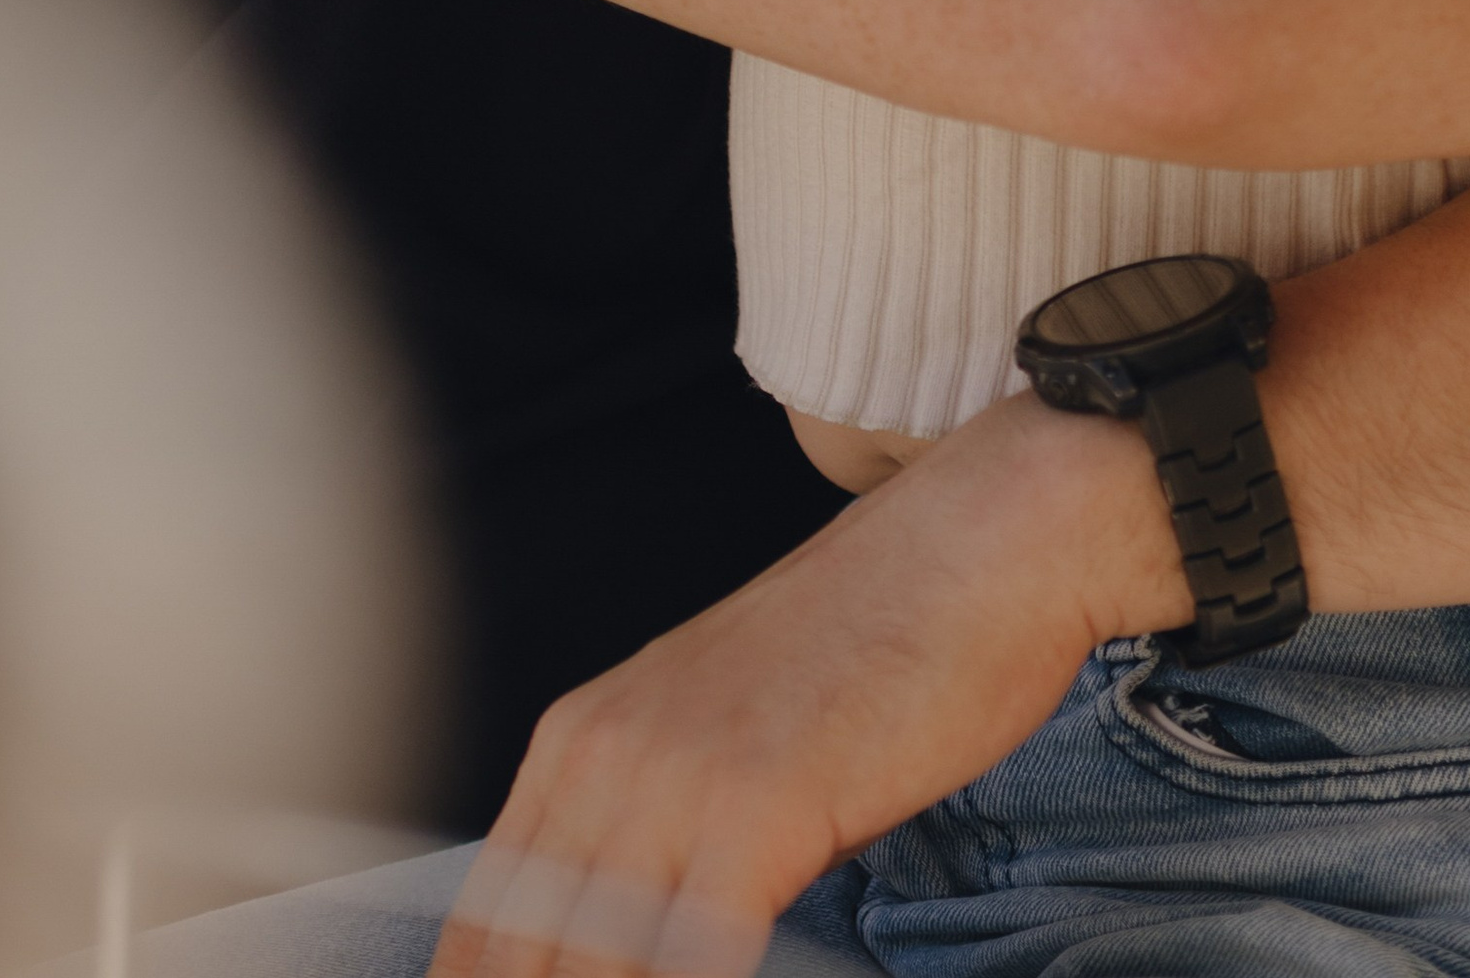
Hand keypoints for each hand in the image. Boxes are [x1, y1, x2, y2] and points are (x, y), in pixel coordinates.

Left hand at [428, 394, 1183, 976]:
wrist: (988, 535)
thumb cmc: (883, 640)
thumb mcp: (730, 732)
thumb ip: (665, 836)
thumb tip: (641, 948)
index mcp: (578, 737)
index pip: (482, 928)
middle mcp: (599, 753)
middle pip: (519, 958)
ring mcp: (673, 778)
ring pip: (584, 967)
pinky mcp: (756, 807)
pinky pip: (687, 962)